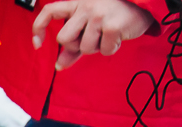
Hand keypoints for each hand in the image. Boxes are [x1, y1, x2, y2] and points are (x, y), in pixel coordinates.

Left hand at [32, 0, 158, 69]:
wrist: (144, 5)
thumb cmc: (114, 16)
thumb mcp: (90, 27)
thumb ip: (73, 46)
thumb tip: (59, 66)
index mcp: (77, 3)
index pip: (49, 12)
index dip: (39, 29)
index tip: (37, 44)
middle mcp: (85, 6)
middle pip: (63, 39)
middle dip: (75, 46)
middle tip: (91, 38)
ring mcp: (98, 15)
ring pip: (83, 48)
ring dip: (96, 48)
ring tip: (106, 35)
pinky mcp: (112, 26)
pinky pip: (103, 50)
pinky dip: (111, 49)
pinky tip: (117, 37)